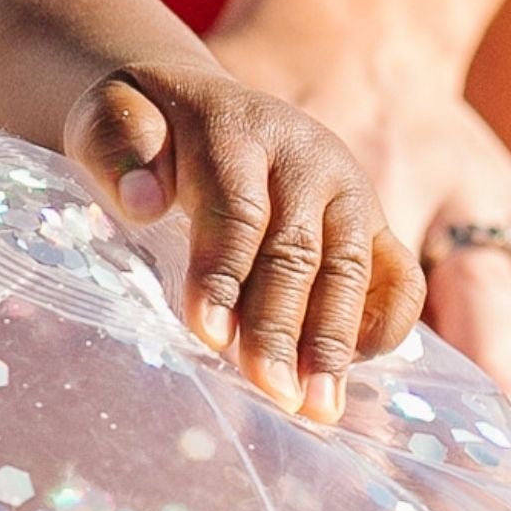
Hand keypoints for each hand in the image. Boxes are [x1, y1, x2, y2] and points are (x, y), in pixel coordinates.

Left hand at [64, 61, 423, 421]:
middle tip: (269, 391)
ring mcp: (349, 194)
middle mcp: (307, 160)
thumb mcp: (110, 114)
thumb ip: (116, 146)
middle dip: (282, 327)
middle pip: (298, 250)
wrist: (199, 104)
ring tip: (315, 406)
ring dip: (333, 343)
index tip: (207, 335)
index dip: (222, 274)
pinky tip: (349, 372)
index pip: (235, 209)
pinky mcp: (374, 225)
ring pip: (352, 271)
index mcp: (238, 129)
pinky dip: (383, 327)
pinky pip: (400, 279)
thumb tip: (144, 201)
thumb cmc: (147, 128)